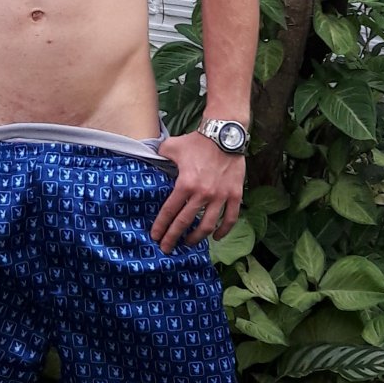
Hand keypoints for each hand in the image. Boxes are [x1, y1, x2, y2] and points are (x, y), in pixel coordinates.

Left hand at [150, 130, 244, 252]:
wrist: (224, 134)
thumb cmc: (197, 141)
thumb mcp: (171, 146)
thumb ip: (159, 156)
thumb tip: (148, 160)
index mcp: (185, 183)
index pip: (169, 211)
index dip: (161, 226)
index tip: (155, 236)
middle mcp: (202, 193)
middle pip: (185, 222)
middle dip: (173, 237)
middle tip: (166, 248)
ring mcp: (220, 196)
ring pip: (207, 225)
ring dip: (196, 237)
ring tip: (188, 243)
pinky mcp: (235, 195)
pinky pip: (230, 218)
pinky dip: (224, 231)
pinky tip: (216, 238)